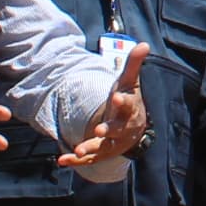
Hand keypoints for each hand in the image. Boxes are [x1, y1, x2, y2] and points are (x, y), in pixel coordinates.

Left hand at [60, 43, 150, 172]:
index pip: (128, 105)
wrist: (133, 130)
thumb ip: (133, 64)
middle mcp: (122, 128)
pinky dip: (75, 161)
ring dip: (91, 148)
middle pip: (117, 130)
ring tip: (78, 150)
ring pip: (102, 147)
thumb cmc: (128, 103)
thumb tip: (144, 43)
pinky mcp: (101, 152)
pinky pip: (89, 159)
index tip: (117, 97)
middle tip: (99, 129)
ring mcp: (112, 142)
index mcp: (130, 109)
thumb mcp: (130, 83)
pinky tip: (61, 160)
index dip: (123, 102)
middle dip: (108, 129)